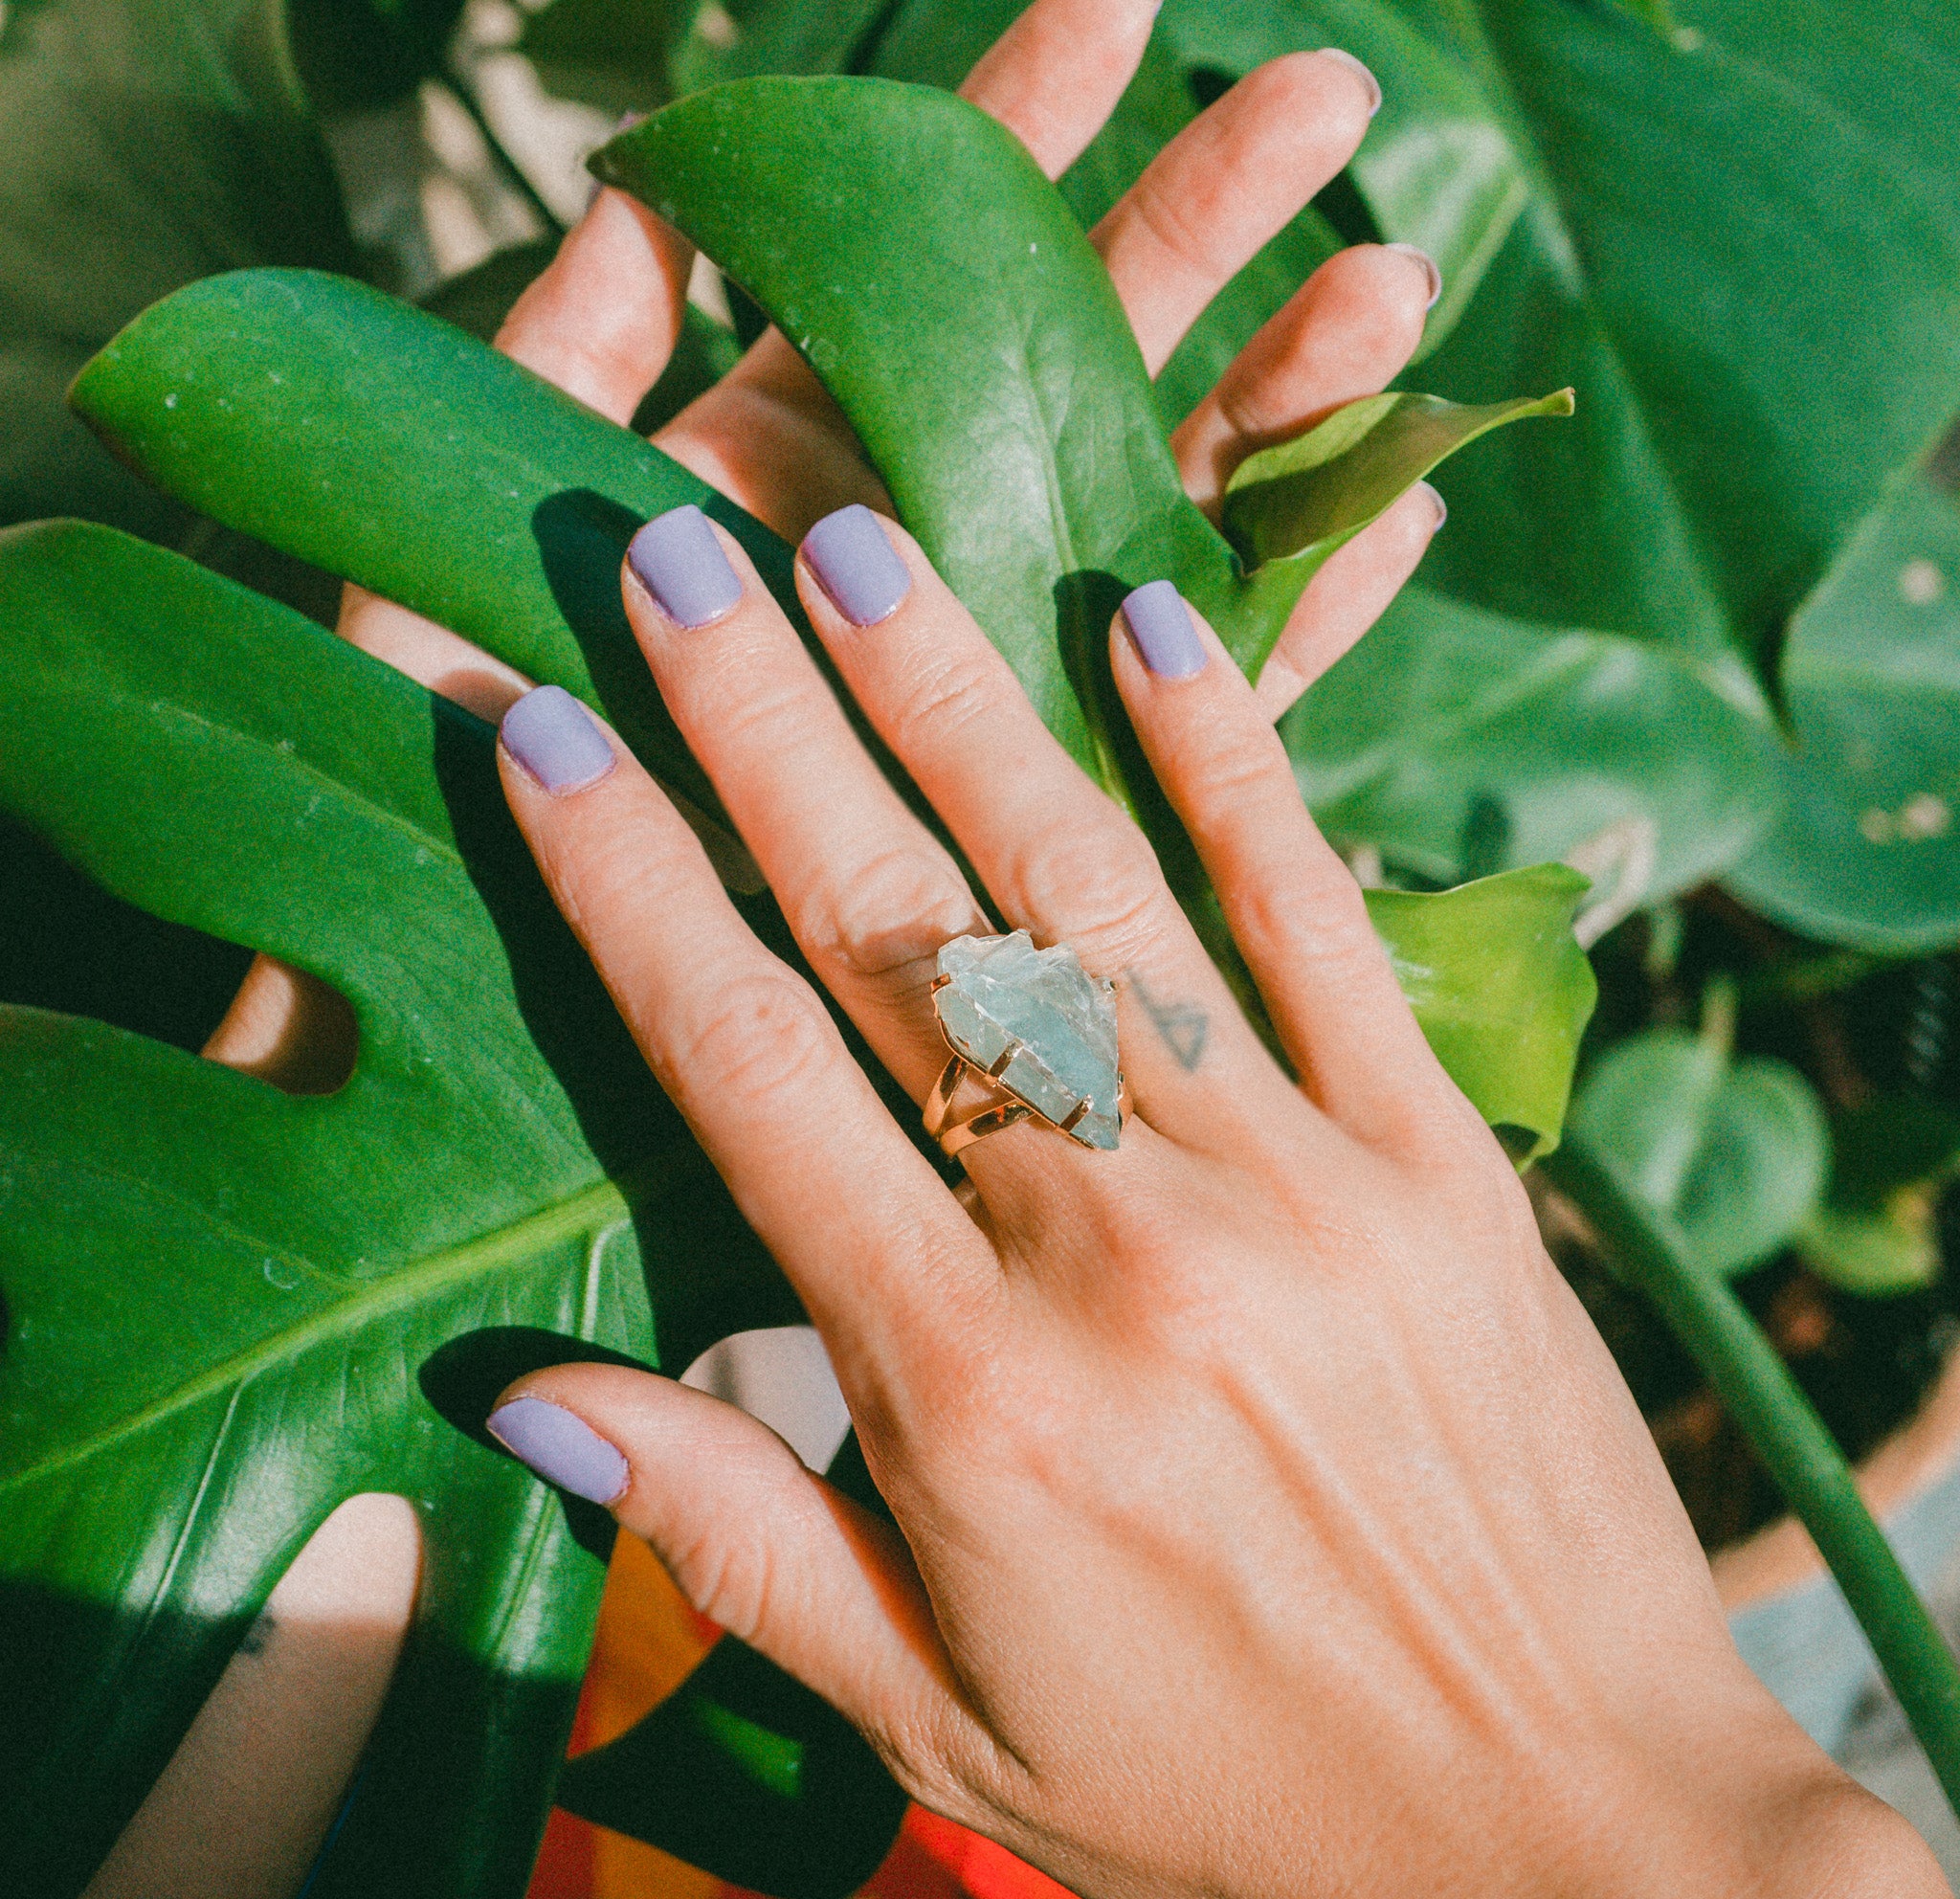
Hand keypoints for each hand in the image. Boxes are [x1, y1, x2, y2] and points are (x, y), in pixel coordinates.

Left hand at [205, 0, 1442, 1084]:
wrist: (478, 962)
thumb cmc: (438, 746)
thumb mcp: (461, 519)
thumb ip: (565, 355)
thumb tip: (647, 177)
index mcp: (788, 455)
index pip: (925, 262)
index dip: (1021, 126)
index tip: (1123, 5)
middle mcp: (909, 545)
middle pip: (1085, 363)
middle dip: (1206, 229)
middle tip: (1332, 110)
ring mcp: (985, 671)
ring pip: (1166, 514)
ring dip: (1283, 402)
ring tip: (1387, 295)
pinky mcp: (1036, 807)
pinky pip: (1189, 714)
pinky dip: (1293, 618)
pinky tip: (1396, 520)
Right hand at [484, 506, 1954, 1898]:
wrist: (1578, 1849)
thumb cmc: (1232, 1801)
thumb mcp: (939, 1718)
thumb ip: (732, 1539)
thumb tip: (523, 1397)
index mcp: (966, 1391)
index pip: (745, 1080)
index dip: (630, 889)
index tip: (545, 734)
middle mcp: (1119, 1252)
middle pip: (901, 941)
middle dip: (766, 727)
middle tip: (670, 555)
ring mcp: (1296, 1184)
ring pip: (1088, 894)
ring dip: (958, 698)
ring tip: (855, 540)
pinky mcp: (1439, 1160)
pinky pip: (1322, 922)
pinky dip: (1235, 761)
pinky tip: (1152, 616)